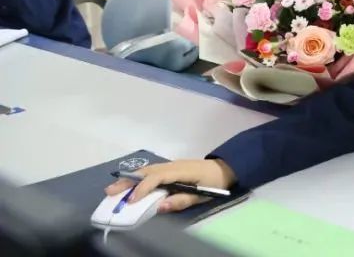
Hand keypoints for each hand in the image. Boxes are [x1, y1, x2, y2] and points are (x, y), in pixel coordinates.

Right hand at [104, 159, 235, 213]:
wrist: (226, 167)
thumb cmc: (215, 182)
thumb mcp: (202, 194)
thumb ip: (182, 201)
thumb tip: (160, 207)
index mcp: (181, 171)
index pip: (157, 178)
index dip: (143, 189)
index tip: (130, 201)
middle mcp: (174, 165)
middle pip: (147, 171)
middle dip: (127, 181)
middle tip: (109, 191)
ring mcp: (172, 164)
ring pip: (147, 170)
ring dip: (130, 179)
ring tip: (113, 189)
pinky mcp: (171, 168)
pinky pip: (151, 171)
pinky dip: (138, 177)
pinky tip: (129, 184)